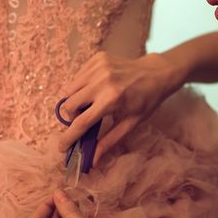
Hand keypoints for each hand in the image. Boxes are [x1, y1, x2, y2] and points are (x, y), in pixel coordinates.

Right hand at [57, 52, 185, 163]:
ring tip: (91, 104)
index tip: (62, 147)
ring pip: (69, 89)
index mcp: (112, 99)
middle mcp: (102, 81)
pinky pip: (78, 77)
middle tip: (84, 120)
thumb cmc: (146, 101)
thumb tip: (93, 160)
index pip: (81, 122)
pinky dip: (81, 87)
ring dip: (75, 100)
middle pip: (69, 104)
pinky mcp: (97, 58)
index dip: (69, 137)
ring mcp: (98, 67)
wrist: (156, 73)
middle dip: (72, 117)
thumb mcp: (130, 123)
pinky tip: (96, 89)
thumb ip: (109, 141)